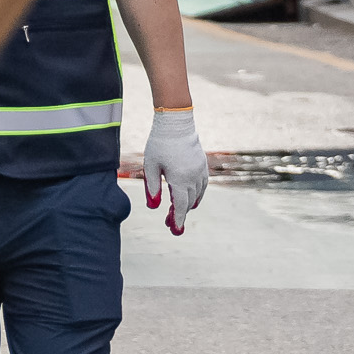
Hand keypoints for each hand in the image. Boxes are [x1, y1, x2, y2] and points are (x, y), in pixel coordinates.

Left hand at [141, 110, 206, 234]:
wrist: (175, 122)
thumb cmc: (159, 144)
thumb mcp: (150, 166)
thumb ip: (152, 188)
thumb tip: (154, 208)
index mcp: (180, 178)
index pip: (181, 205)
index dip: (178, 219)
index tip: (175, 231)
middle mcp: (194, 176)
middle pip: (188, 202)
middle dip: (179, 213)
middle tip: (169, 223)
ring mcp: (200, 170)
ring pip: (198, 194)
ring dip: (189, 204)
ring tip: (178, 211)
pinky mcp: (203, 164)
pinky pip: (203, 185)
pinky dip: (196, 193)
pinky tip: (189, 196)